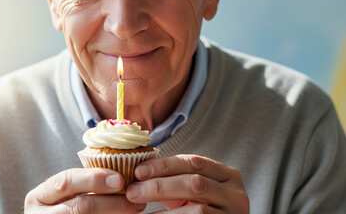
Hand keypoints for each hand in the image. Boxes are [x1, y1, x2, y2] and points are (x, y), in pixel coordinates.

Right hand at [24, 168, 145, 212]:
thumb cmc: (60, 208)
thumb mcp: (62, 195)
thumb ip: (82, 185)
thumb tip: (120, 174)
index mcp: (39, 197)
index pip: (66, 181)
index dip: (93, 179)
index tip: (119, 179)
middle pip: (79, 207)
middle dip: (110, 201)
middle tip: (134, 197)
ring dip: (115, 213)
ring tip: (136, 208)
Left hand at [126, 155, 248, 212]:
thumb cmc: (199, 210)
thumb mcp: (190, 192)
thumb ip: (173, 179)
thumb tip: (137, 172)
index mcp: (227, 175)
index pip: (194, 162)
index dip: (164, 165)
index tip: (138, 171)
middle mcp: (236, 194)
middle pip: (195, 183)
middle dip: (160, 185)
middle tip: (133, 191)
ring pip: (197, 210)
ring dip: (164, 211)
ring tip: (139, 208)